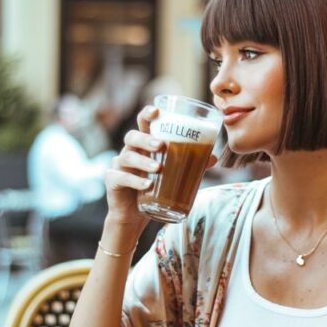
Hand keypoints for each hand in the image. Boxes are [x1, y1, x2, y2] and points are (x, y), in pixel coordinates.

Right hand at [104, 105, 218, 228]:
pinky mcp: (113, 182)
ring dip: (143, 162)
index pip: (143, 124)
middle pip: (132, 137)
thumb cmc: (154, 189)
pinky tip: (147, 186)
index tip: (156, 111)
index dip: (147, 114)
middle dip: (146, 139)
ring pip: (127, 157)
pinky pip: (121, 178)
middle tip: (161, 145)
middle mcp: (129, 152)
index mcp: (144, 145)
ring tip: (158, 169)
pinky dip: (135, 181)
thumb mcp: (172, 175)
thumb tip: (214, 157)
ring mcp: (119, 166)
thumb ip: (191, 164)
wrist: (134, 215)